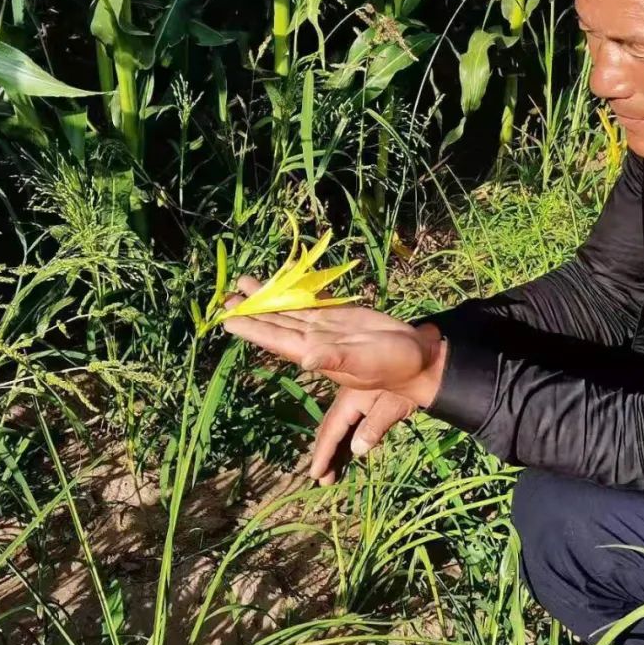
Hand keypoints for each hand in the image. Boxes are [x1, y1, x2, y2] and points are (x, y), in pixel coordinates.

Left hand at [221, 276, 445, 405]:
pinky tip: (286, 279)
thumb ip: (335, 358)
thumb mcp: (364, 362)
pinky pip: (314, 300)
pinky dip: (298, 290)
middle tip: (225, 297)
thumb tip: (305, 358)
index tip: (227, 319)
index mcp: (316, 351)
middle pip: (276, 322)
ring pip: (290, 309)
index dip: (252, 329)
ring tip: (244, 283)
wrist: (418, 357)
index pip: (276, 338)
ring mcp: (327, 326)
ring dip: (268, 298)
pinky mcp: (342, 315)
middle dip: (251, 311)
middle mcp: (315, 338)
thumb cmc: (393, 365)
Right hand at [309, 387, 416, 485]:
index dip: (323, 453)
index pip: (331, 431)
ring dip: (334, 450)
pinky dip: (344, 441)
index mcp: (349, 400)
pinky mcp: (364, 403)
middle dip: (325, 454)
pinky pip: (348, 425)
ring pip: (338, 428)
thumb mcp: (392, 406)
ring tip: (331, 473)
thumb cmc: (407, 387)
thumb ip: (374, 427)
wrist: (420, 365)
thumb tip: (357, 450)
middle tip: (322, 480)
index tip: (315, 474)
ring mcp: (354, 401)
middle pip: (330, 430)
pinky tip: (347, 453)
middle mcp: (347, 400)